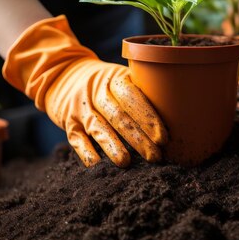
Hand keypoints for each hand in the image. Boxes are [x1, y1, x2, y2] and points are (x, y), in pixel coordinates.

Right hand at [2, 15, 166, 166]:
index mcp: (114, 79)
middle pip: (118, 116)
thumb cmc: (105, 82)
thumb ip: (140, 92)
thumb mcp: (120, 77)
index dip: (148, 117)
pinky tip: (96, 165)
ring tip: (126, 162)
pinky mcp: (68, 123)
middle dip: (138, 138)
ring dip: (112, 146)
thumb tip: (176, 119)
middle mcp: (96, 92)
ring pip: (97, 127)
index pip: (132, 97)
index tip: (163, 137)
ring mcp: (80, 108)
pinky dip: (85, 151)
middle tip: (155, 156)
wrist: (62, 74)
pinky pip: (76, 139)